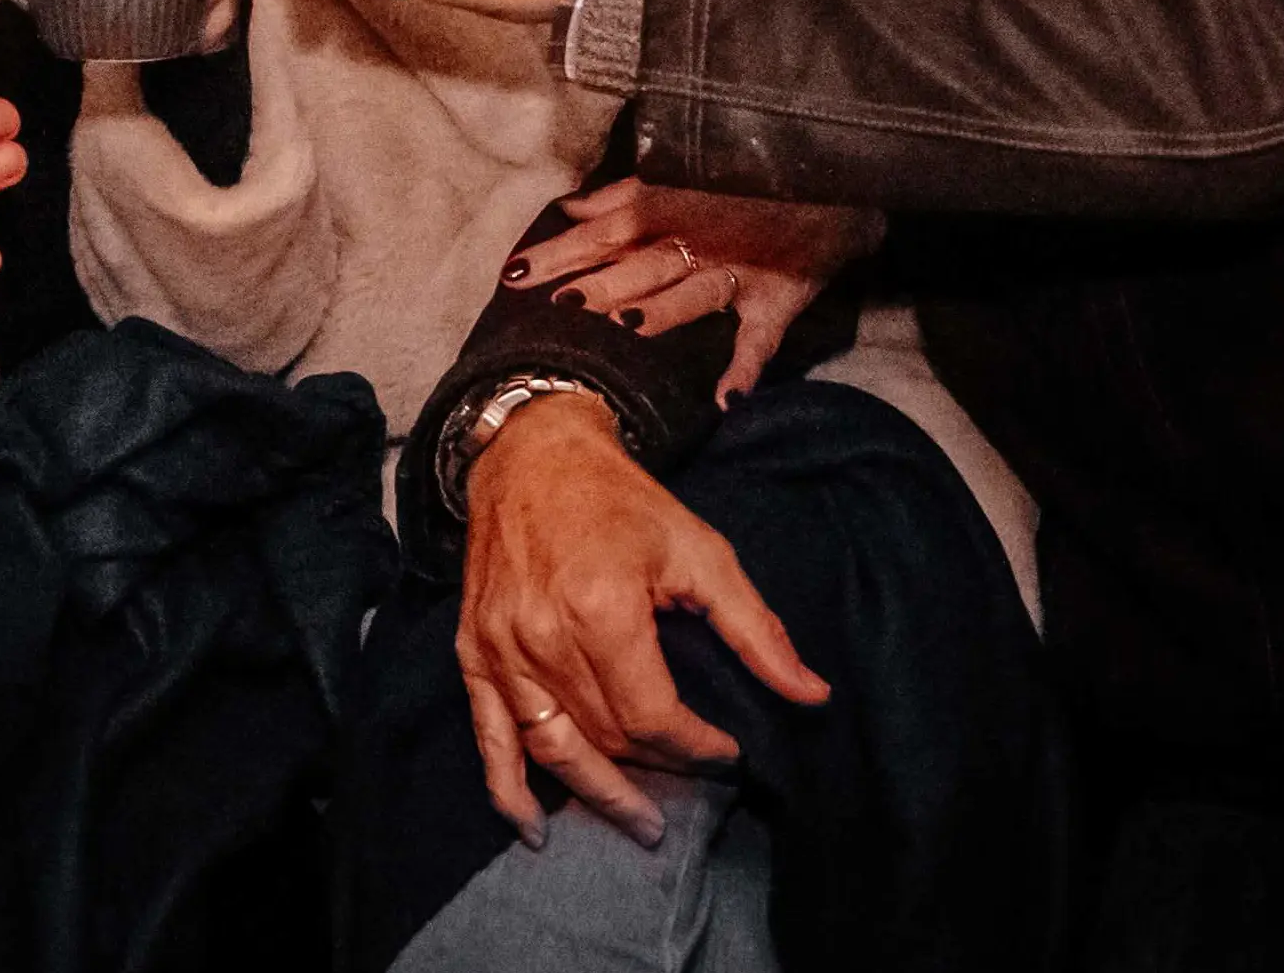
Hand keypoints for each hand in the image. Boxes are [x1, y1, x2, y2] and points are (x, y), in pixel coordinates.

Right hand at [457, 396, 827, 847]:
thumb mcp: (701, 551)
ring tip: (641, 825)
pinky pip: (489, 736)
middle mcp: (543, 635)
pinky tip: (534, 827)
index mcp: (601, 608)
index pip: (652, 716)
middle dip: (658, 770)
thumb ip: (754, 629)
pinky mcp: (472, 651)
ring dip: (598, 795)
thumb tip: (811, 694)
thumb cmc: (621, 501)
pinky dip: (508, 788)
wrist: (533, 455)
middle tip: (695, 788)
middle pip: (606, 738)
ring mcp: (500, 648)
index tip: (728, 752)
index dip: (697, 747)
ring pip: (555, 748)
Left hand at [513, 179, 885, 403]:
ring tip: (621, 331)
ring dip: (656, 312)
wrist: (830, 172)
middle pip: (635, 266)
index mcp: (666, 210)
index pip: (600, 233)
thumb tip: (568, 206)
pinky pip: (759, 339)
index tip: (512, 273)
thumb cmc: (744, 176)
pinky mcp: (775, 301)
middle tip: (552, 305)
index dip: (558, 252)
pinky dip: (745, 368)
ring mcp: (736, 273)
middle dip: (594, 286)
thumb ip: (622, 194)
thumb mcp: (680, 176)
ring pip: (687, 294)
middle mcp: (695, 242)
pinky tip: (726, 400)